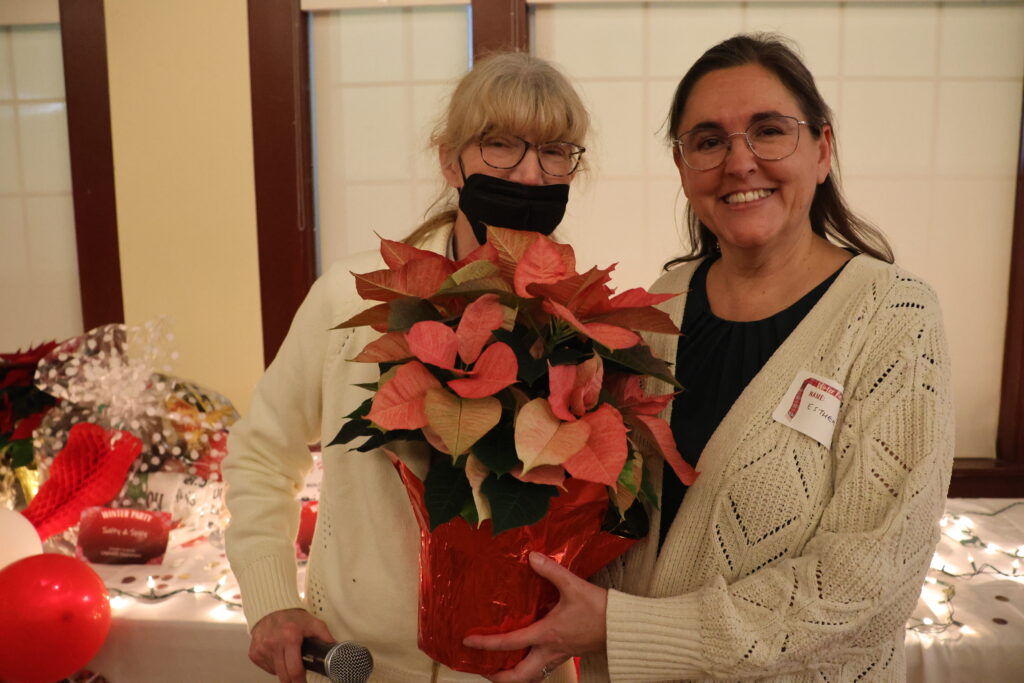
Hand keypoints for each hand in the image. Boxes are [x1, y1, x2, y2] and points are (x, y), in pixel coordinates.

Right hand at [249, 608, 334, 682]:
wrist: (271, 608)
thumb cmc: (293, 617)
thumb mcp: (314, 624)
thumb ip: (326, 638)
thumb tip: (337, 651)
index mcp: (290, 637)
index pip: (294, 670)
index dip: (300, 682)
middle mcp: (273, 644)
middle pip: (284, 676)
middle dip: (293, 680)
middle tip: (298, 677)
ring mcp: (262, 649)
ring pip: (276, 672)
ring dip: (283, 669)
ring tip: (288, 656)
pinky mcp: (254, 653)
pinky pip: (266, 668)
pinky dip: (274, 665)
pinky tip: (278, 654)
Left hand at [463, 552, 607, 682]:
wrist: (623, 627)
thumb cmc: (600, 610)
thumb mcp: (573, 586)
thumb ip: (551, 571)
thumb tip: (532, 558)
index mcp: (546, 635)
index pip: (510, 643)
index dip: (486, 643)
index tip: (468, 641)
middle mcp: (549, 651)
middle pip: (519, 677)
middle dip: (498, 677)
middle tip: (483, 668)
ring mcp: (559, 655)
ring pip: (531, 676)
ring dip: (514, 675)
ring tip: (501, 667)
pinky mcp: (567, 654)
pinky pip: (543, 668)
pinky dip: (530, 667)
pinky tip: (527, 654)